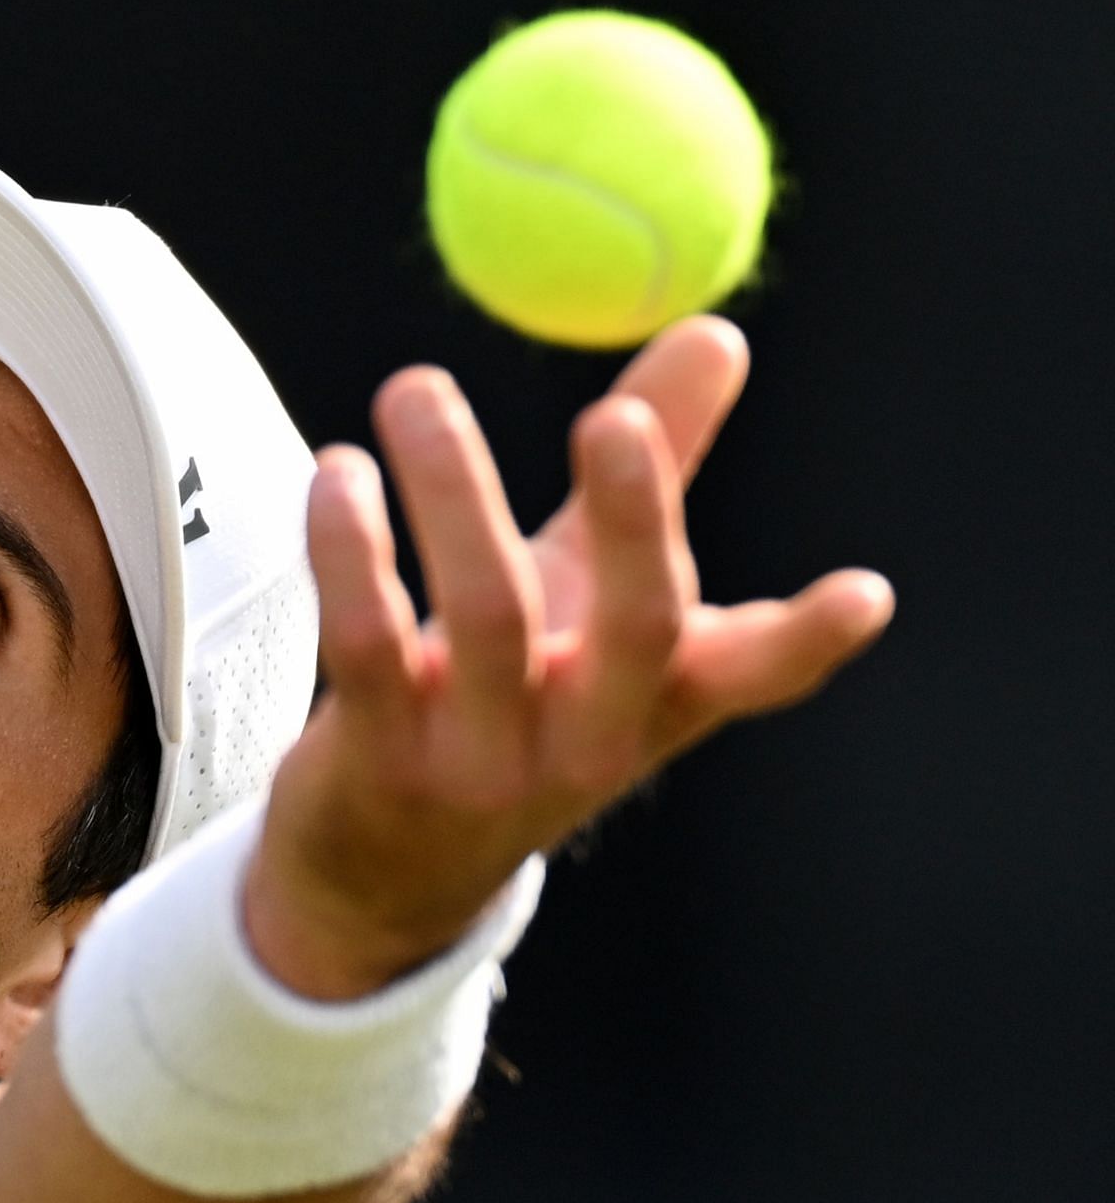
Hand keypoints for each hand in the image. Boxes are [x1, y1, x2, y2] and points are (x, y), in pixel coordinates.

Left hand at [246, 316, 894, 999]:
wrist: (382, 870)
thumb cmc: (504, 700)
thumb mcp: (583, 597)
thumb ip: (645, 469)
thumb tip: (719, 332)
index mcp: (652, 699)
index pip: (751, 675)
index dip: (809, 641)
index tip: (862, 594)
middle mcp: (582, 738)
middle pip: (633, 631)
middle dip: (635, 523)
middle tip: (613, 418)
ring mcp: (481, 758)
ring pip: (486, 618)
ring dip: (453, 490)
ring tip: (416, 388)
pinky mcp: (378, 758)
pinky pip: (366, 646)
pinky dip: (352, 554)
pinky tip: (340, 471)